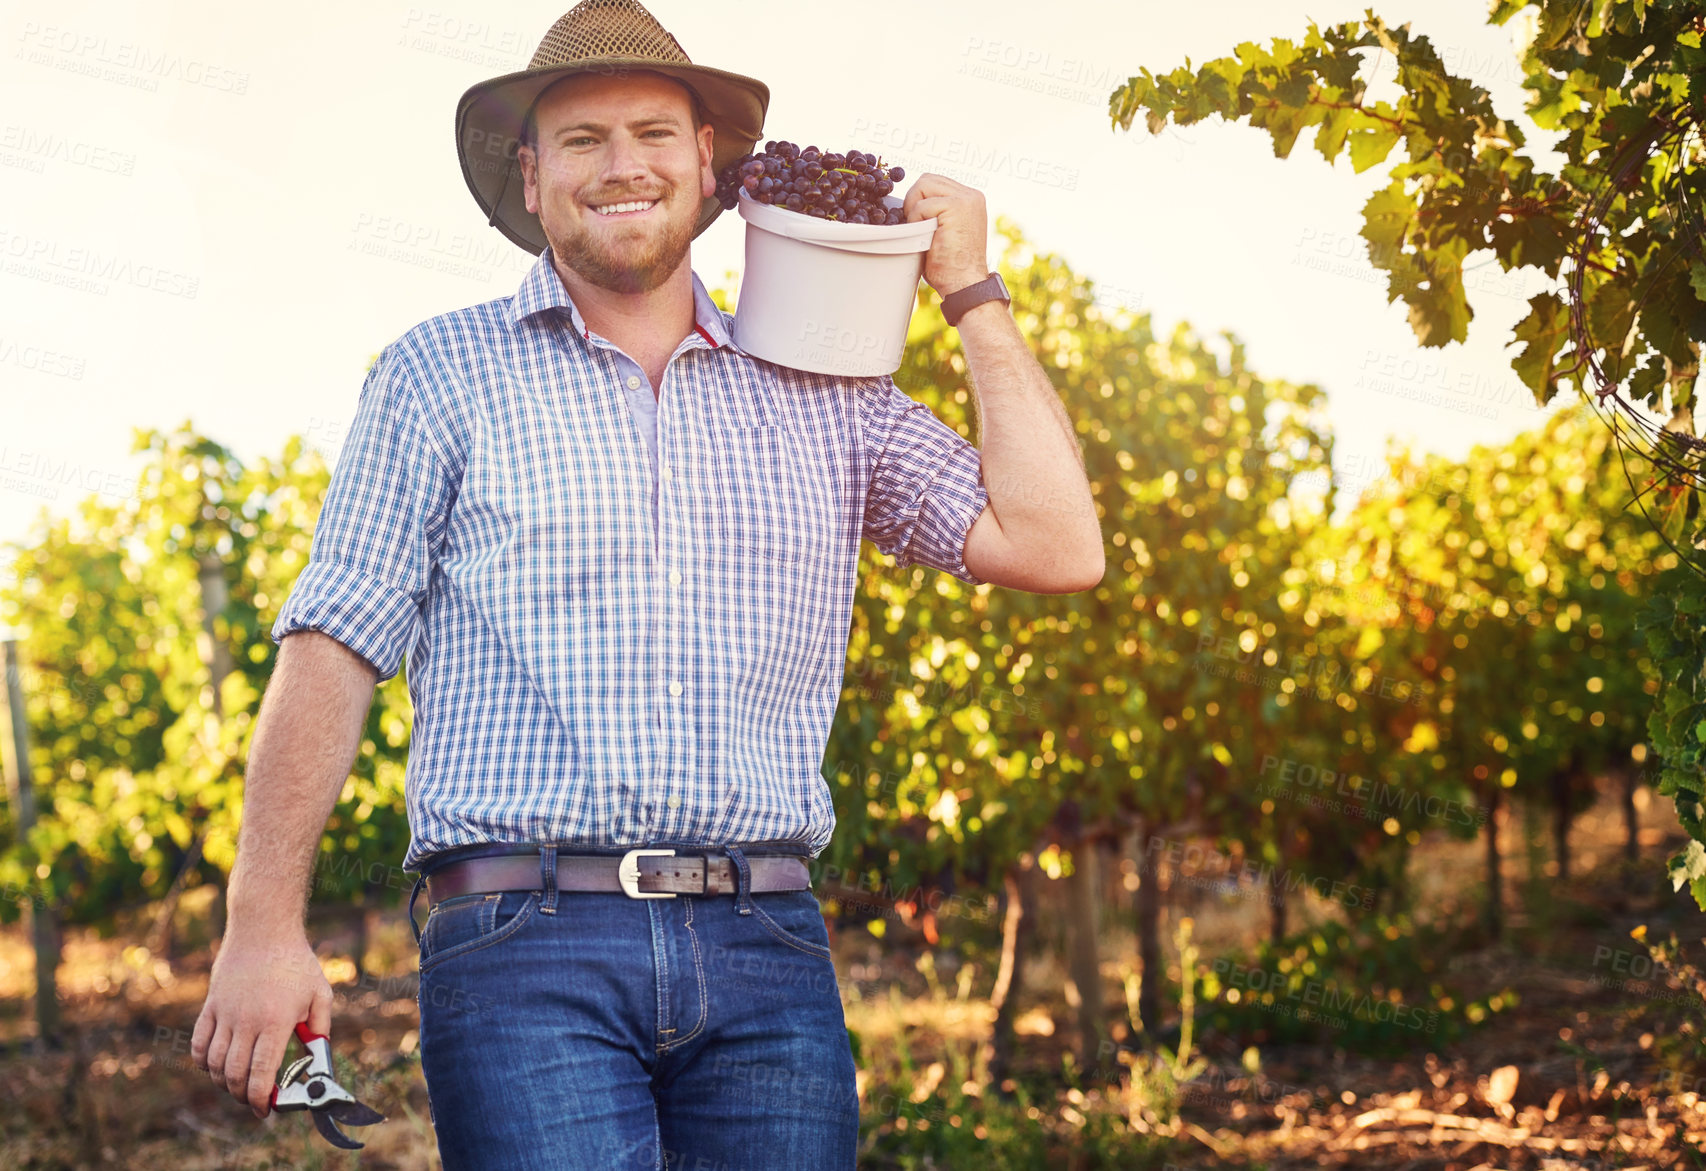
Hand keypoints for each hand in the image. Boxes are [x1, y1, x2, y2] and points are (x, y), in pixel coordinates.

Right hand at [191, 927, 332, 1117]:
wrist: (264, 929)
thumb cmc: (296, 961)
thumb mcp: (320, 992)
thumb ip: (320, 1027)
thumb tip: (317, 1055)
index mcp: (276, 1021)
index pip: (261, 1073)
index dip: (260, 1099)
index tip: (266, 1110)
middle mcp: (246, 1021)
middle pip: (234, 1074)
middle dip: (242, 1096)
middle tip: (253, 1102)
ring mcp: (225, 1014)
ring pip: (214, 1063)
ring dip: (222, 1082)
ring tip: (236, 1087)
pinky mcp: (211, 1006)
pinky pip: (199, 1043)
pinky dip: (203, 1062)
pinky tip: (214, 1067)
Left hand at [900, 172, 990, 296]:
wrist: (965, 284)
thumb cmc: (951, 266)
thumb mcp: (944, 231)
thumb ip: (935, 213)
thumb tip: (909, 205)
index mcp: (969, 199)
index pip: (934, 183)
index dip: (919, 200)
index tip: (918, 223)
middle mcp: (971, 195)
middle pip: (926, 180)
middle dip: (914, 201)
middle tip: (916, 226)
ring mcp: (965, 199)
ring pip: (922, 186)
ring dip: (914, 209)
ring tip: (923, 232)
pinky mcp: (956, 206)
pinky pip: (921, 205)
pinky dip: (916, 221)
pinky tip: (926, 237)